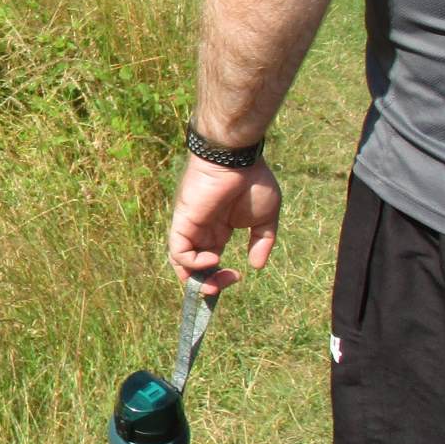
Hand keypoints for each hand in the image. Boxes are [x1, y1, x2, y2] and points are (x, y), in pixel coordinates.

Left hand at [166, 155, 280, 295]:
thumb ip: (262, 242)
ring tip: (216, 282)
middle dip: (208, 283)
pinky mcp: (183, 221)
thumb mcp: (266, 218)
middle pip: (194, 266)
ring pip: (181, 262)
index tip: (237, 277)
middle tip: (225, 284)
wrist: (239, 159)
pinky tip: (212, 259)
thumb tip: (256, 266)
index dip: (218, 276)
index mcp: (218, 229)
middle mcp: (201, 230)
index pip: (209, 261)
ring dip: (197, 279)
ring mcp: (190, 226)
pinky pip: (178, 250)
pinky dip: (191, 262)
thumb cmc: (253, 181)